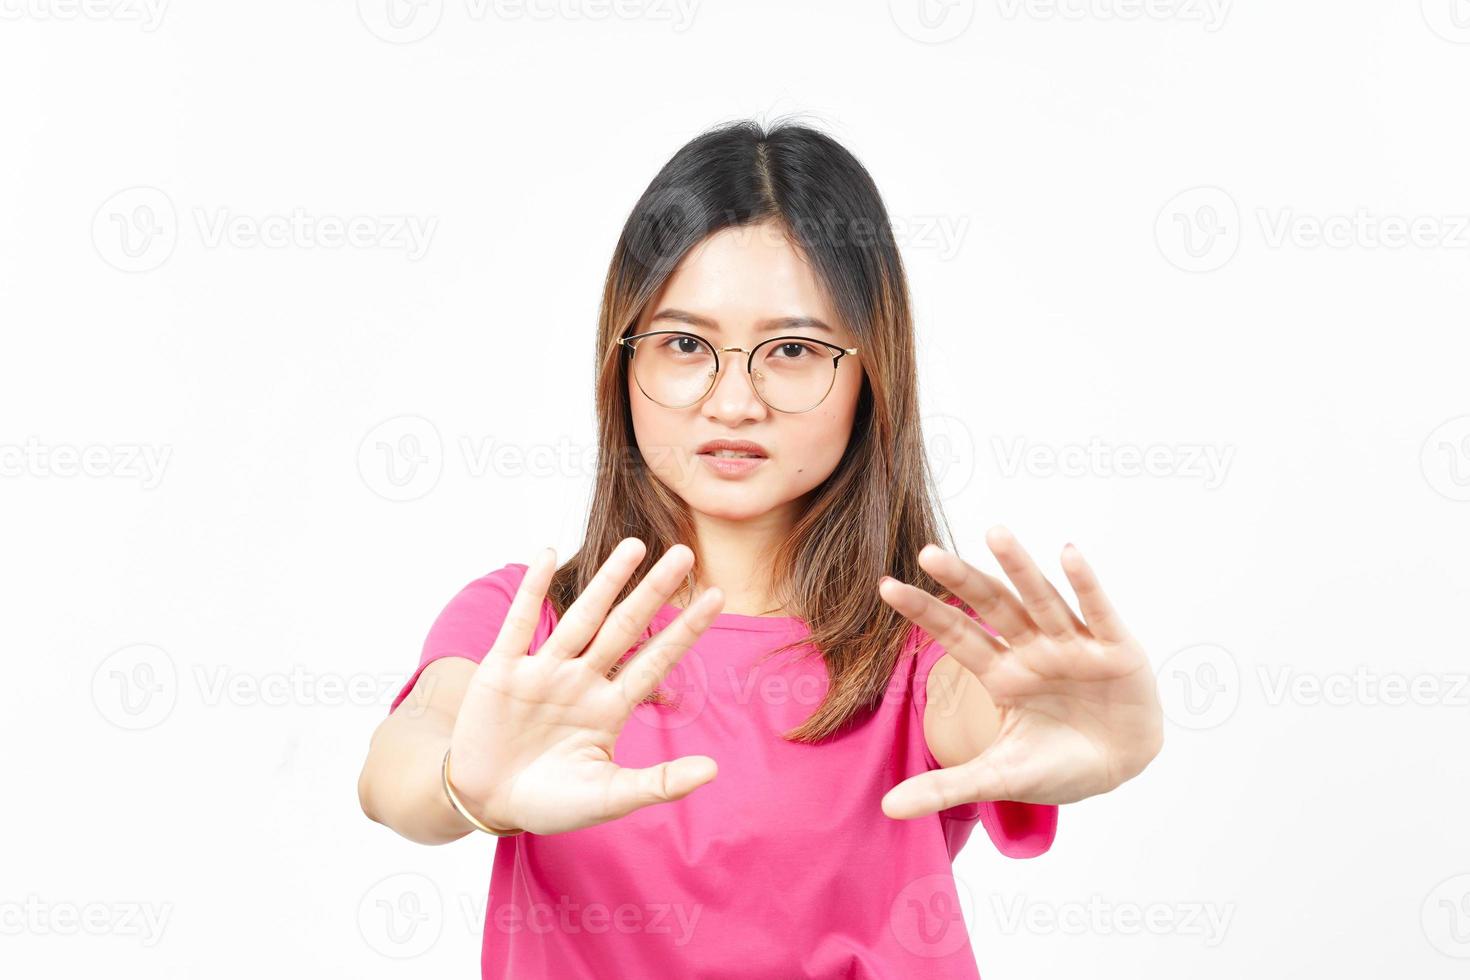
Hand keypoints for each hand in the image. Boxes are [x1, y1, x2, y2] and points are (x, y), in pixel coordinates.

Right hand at [446, 538, 723, 835]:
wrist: (486, 803)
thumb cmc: (551, 803)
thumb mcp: (609, 797)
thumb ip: (659, 783)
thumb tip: (713, 771)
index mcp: (610, 708)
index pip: (656, 659)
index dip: (685, 628)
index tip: (717, 595)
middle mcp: (582, 681)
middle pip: (625, 627)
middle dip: (653, 591)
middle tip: (685, 552)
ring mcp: (543, 672)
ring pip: (581, 618)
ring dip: (606, 582)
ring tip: (635, 546)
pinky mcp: (503, 671)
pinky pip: (519, 623)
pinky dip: (531, 590)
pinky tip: (546, 554)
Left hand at [877, 526, 1162, 816]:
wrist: (1121, 770)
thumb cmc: (1057, 764)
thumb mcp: (999, 776)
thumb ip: (946, 786)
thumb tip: (886, 809)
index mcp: (1001, 673)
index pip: (956, 636)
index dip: (924, 611)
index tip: (886, 586)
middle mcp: (1032, 649)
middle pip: (992, 608)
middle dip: (962, 581)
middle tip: (928, 552)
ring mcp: (1073, 645)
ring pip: (1040, 600)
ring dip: (1020, 568)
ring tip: (994, 532)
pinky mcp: (1116, 650)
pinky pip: (1098, 612)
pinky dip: (1085, 585)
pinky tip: (1068, 553)